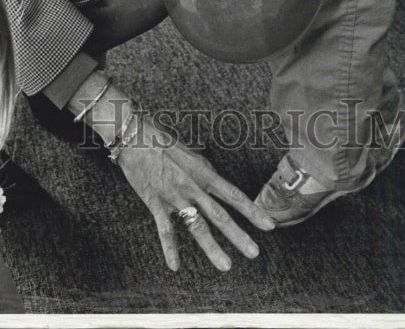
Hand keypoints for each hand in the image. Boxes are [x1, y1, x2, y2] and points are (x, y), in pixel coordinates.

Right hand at [117, 114, 274, 271]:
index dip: (252, 211)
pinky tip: (175, 266)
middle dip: (239, 235)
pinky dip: (170, 249)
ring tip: (226, 266)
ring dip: (212, 248)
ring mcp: (175, 196)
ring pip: (197, 226)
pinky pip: (165, 230)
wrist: (135, 137)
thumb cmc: (163, 142)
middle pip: (220, 214)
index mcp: (204, 172)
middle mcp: (193, 186)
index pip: (234, 194)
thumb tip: (216, 183)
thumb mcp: (191, 153)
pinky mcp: (156, 202)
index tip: (269, 225)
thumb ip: (204, 171)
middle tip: (254, 253)